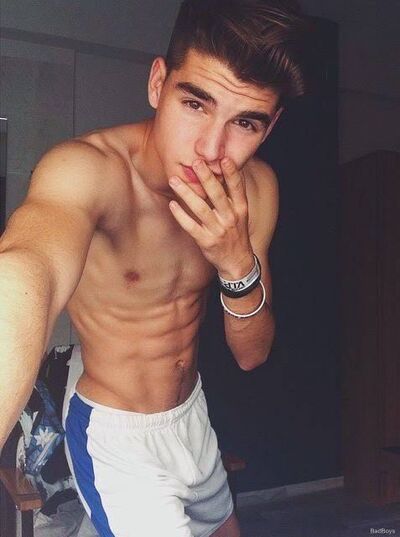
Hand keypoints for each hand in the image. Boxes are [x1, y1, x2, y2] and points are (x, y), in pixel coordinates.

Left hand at [168, 158, 253, 278]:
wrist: (237, 262)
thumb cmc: (236, 233)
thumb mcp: (241, 213)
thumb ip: (233, 194)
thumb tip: (224, 169)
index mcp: (240, 209)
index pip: (237, 187)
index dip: (232, 173)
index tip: (224, 158)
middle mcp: (230, 218)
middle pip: (217, 195)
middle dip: (206, 177)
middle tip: (196, 162)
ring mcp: (218, 230)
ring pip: (201, 209)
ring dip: (186, 193)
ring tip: (174, 180)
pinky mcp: (206, 241)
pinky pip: (191, 227)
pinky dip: (181, 216)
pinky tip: (172, 205)